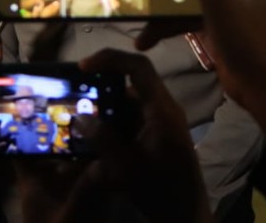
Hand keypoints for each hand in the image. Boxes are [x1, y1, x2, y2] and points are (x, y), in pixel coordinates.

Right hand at [16, 49, 210, 222]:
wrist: (187, 217)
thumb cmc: (161, 192)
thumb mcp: (126, 168)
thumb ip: (103, 139)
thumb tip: (81, 116)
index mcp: (162, 110)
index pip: (139, 66)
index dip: (110, 58)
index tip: (83, 67)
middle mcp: (165, 110)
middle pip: (133, 83)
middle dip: (103, 85)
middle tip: (78, 93)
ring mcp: (165, 123)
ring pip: (132, 102)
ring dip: (108, 107)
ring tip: (83, 117)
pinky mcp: (161, 136)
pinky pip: (135, 118)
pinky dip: (116, 122)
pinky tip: (98, 137)